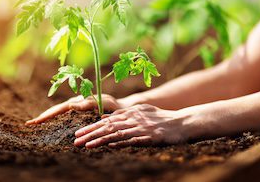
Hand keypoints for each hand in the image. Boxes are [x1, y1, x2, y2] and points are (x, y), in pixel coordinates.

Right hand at [25, 94, 126, 124]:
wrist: (121, 107)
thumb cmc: (114, 106)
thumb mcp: (102, 103)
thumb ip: (87, 104)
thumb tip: (71, 105)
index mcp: (77, 102)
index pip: (58, 110)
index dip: (46, 116)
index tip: (34, 121)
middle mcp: (75, 104)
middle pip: (55, 110)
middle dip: (42, 117)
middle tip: (29, 124)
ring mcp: (76, 106)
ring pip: (58, 112)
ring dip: (47, 117)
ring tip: (36, 123)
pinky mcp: (79, 111)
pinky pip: (64, 115)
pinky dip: (56, 118)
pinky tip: (51, 123)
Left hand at [73, 104, 192, 147]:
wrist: (184, 122)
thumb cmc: (162, 119)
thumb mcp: (141, 113)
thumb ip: (124, 115)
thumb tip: (105, 119)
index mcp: (129, 113)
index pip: (105, 121)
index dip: (90, 128)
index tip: (78, 134)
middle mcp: (132, 119)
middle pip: (106, 127)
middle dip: (89, 133)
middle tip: (75, 140)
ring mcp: (140, 127)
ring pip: (115, 133)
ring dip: (98, 139)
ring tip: (85, 145)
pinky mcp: (149, 137)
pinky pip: (130, 140)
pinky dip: (117, 142)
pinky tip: (107, 145)